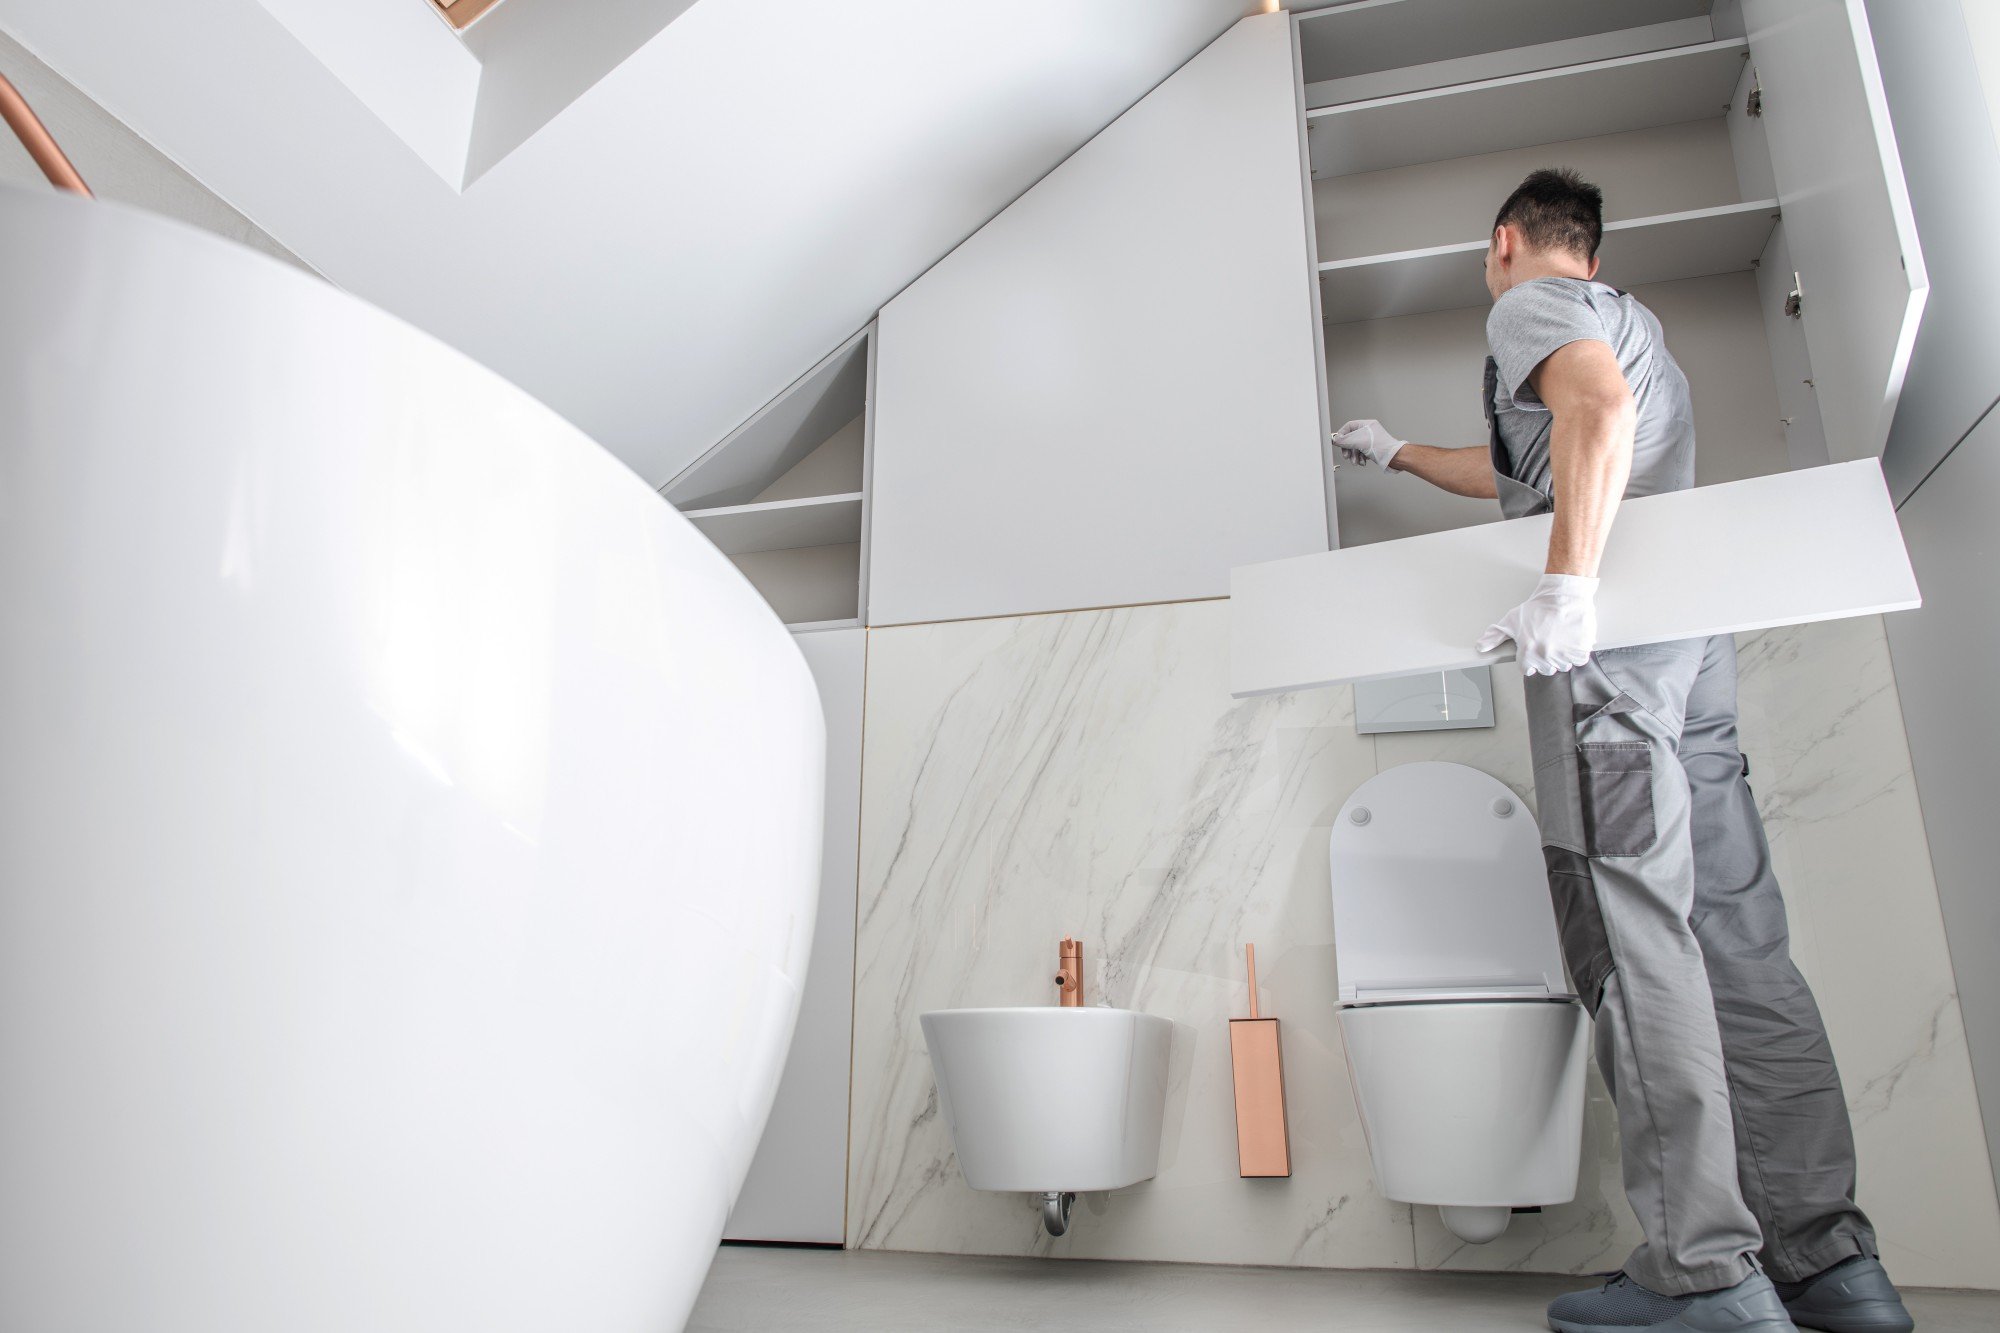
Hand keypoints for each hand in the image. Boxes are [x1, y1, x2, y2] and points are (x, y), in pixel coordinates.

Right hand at [1333, 418, 1405, 470]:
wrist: (1393, 458)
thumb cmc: (1382, 447)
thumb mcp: (1359, 442)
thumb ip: (1345, 440)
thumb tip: (1336, 439)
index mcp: (1366, 425)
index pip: (1349, 427)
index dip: (1342, 435)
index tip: (1338, 442)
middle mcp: (1368, 431)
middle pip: (1351, 438)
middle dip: (1348, 449)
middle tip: (1346, 455)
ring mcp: (1370, 441)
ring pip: (1355, 447)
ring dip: (1354, 456)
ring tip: (1355, 461)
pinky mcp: (1371, 449)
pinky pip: (1361, 452)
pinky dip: (1359, 458)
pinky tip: (1362, 462)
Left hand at [1477, 574, 1598, 674]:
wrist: (1563, 596)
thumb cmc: (1538, 607)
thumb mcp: (1511, 620)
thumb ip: (1495, 635)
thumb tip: (1480, 646)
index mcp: (1528, 652)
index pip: (1527, 670)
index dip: (1529, 660)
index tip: (1534, 651)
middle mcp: (1546, 655)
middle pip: (1546, 669)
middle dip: (1545, 659)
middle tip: (1547, 643)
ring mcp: (1564, 653)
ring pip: (1563, 665)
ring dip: (1562, 656)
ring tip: (1560, 641)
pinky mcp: (1580, 649)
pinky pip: (1579, 659)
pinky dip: (1577, 653)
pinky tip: (1571, 641)